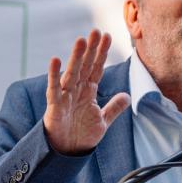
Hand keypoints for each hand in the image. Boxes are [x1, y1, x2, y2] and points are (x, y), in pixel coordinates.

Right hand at [43, 29, 130, 154]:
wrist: (66, 151)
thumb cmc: (81, 134)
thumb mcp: (103, 121)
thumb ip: (114, 107)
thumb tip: (127, 96)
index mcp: (88, 91)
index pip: (96, 68)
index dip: (101, 53)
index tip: (106, 36)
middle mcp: (76, 90)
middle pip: (85, 66)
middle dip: (90, 49)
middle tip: (95, 31)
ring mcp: (65, 96)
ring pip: (72, 73)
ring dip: (76, 57)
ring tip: (81, 40)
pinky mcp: (54, 106)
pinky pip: (54, 88)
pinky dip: (54, 75)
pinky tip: (55, 60)